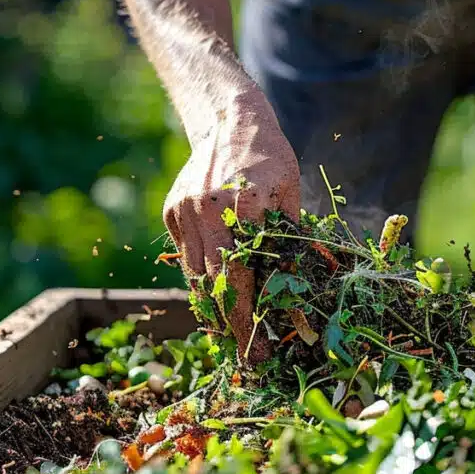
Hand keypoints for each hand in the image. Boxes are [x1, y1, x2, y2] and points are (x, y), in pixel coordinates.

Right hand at [163, 90, 299, 364]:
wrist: (229, 120)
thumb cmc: (271, 159)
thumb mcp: (292, 196)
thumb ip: (293, 242)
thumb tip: (301, 289)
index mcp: (243, 206)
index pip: (238, 278)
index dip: (246, 319)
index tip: (258, 350)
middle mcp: (207, 212)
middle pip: (211, 284)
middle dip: (229, 324)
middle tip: (247, 353)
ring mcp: (184, 212)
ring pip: (193, 275)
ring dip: (211, 308)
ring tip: (233, 334)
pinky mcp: (172, 212)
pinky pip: (186, 257)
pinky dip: (200, 279)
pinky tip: (217, 298)